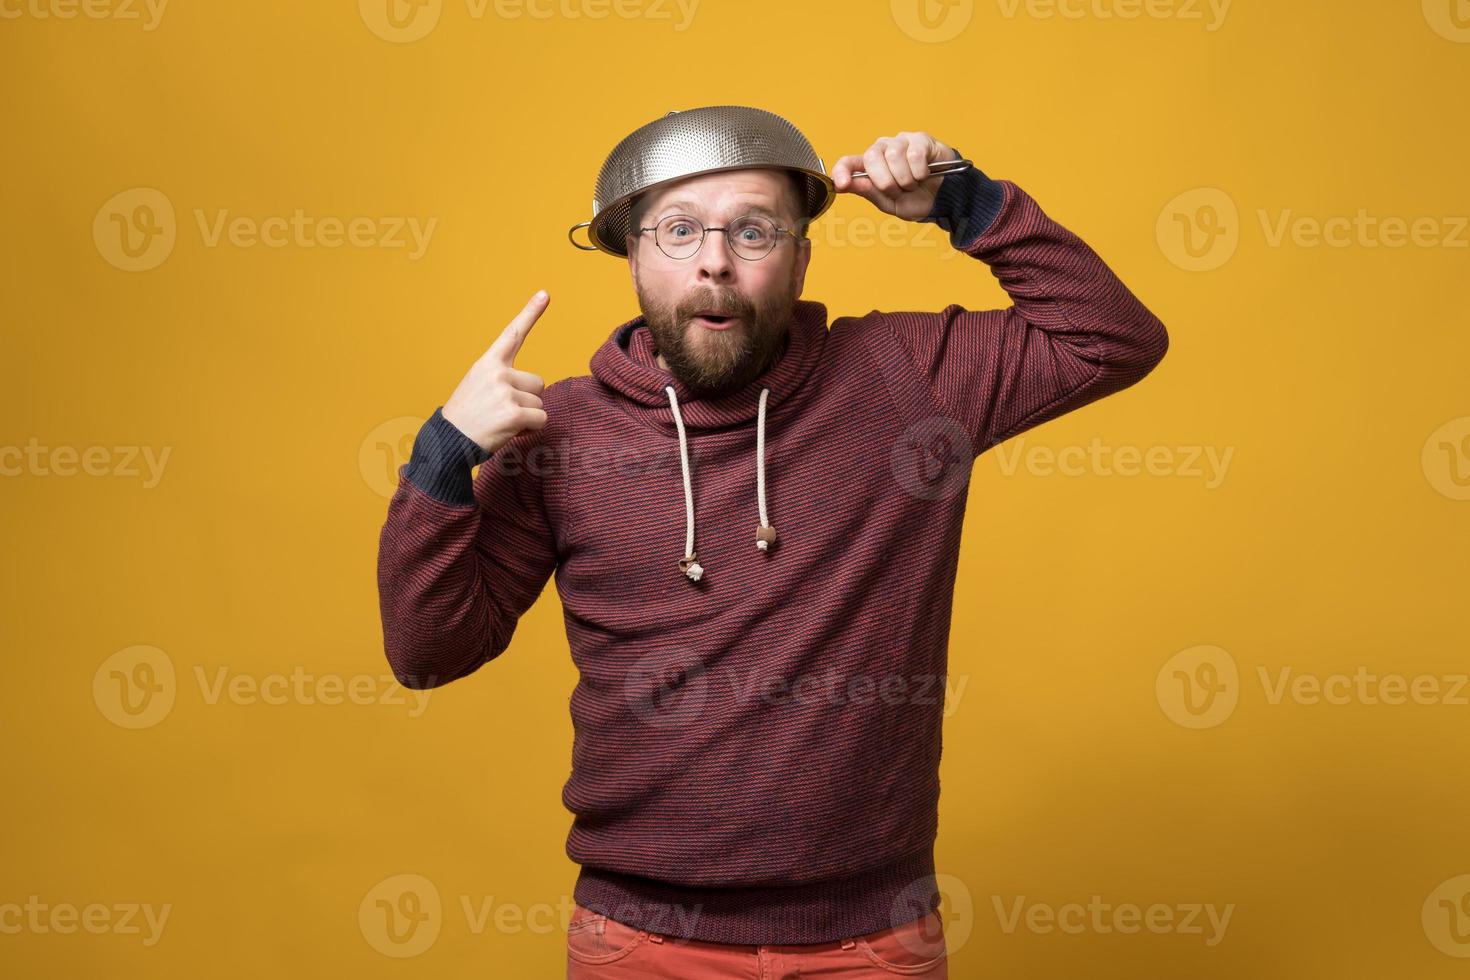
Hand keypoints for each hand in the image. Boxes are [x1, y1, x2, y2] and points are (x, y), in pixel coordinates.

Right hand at [442, 290, 548, 454]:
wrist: (449, 442)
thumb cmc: (468, 417)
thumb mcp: (478, 386)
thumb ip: (502, 378)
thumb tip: (535, 387)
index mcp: (488, 363)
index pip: (513, 334)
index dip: (531, 313)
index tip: (545, 293)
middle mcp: (498, 373)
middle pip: (538, 383)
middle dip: (527, 399)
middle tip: (501, 411)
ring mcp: (506, 392)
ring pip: (539, 403)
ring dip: (526, 416)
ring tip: (500, 421)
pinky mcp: (514, 414)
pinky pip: (541, 419)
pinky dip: (530, 429)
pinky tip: (509, 431)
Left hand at [831, 132, 959, 221]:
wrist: (943, 199)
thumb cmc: (915, 199)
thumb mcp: (889, 203)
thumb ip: (868, 191)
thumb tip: (846, 184)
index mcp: (871, 167)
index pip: (849, 162)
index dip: (841, 171)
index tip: (842, 184)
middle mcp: (883, 150)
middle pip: (872, 158)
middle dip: (886, 182)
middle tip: (899, 190)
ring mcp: (901, 142)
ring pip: (894, 156)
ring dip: (905, 178)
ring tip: (914, 183)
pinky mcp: (920, 139)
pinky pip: (914, 154)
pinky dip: (920, 171)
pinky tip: (925, 174)